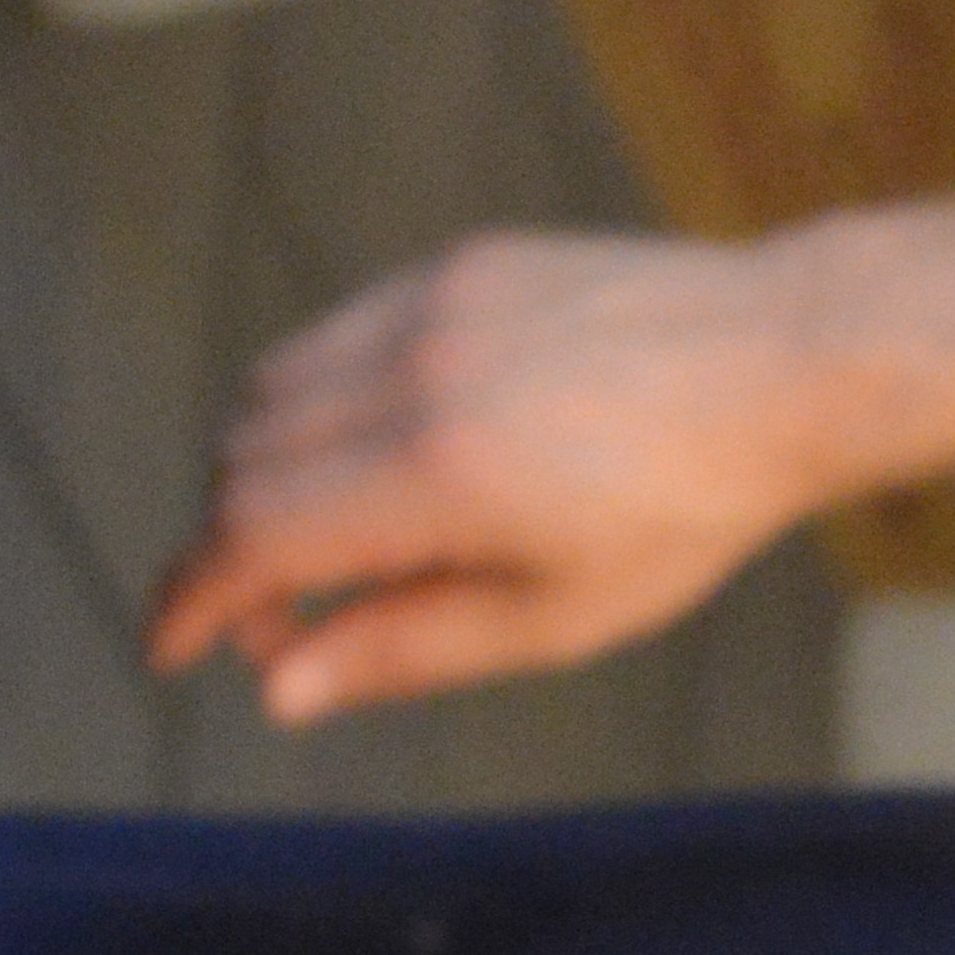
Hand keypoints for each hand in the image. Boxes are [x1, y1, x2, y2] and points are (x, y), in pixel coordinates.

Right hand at [142, 229, 847, 723]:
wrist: (784, 364)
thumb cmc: (684, 512)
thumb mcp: (552, 619)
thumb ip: (402, 649)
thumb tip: (279, 691)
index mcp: (438, 475)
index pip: (251, 539)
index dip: (192, 603)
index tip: (171, 649)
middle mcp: (415, 372)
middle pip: (241, 464)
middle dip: (235, 552)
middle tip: (288, 626)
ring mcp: (432, 302)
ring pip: (272, 390)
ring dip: (267, 474)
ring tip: (341, 546)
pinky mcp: (456, 263)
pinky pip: (335, 337)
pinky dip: (321, 407)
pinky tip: (388, 460)